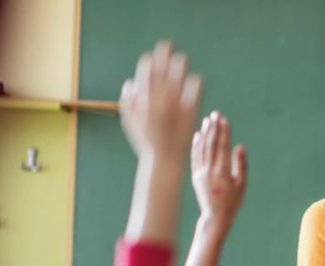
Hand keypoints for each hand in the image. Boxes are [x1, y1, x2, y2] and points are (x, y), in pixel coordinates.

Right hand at [119, 41, 202, 162]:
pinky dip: (194, 85)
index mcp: (143, 102)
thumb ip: (128, 102)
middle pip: (161, 72)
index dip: (148, 62)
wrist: (164, 159)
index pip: (144, 74)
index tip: (151, 56)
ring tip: (182, 59)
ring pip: (177, 79)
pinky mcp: (189, 113)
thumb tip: (131, 83)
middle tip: (168, 46)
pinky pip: (194, 93)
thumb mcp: (129, 122)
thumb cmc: (146, 140)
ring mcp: (175, 106)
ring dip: (179, 66)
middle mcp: (159, 101)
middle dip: (163, 56)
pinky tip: (196, 79)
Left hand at [190, 112, 247, 244]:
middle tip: (216, 114)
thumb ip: (241, 165)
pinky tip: (197, 135)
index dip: (224, 132)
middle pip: (211, 144)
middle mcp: (209, 170)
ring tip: (207, 120)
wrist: (215, 216)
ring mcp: (200, 173)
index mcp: (222, 172)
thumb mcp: (242, 184)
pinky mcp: (195, 176)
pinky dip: (195, 146)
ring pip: (201, 149)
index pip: (222, 146)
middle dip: (214, 128)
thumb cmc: (233, 201)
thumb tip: (239, 146)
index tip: (225, 119)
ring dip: (204, 133)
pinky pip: (194, 157)